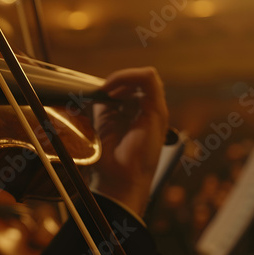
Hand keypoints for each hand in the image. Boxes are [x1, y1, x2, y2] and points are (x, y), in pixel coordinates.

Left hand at [90, 67, 167, 215]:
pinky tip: (112, 89)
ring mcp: (156, 110)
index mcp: (139, 114)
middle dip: (117, 81)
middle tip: (101, 91)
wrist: (119, 178)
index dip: (114, 84)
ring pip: (145, 76)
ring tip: (106, 90)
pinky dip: (128, 76)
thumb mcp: (104, 123)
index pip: (132, 86)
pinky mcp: (157, 110)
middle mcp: (150, 111)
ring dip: (122, 78)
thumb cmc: (110, 159)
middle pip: (138, 81)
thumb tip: (96, 89)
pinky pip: (148, 79)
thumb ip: (105, 105)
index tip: (97, 92)